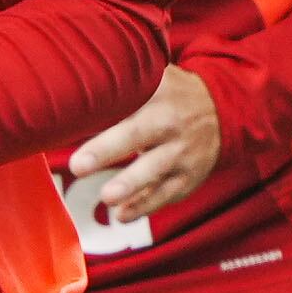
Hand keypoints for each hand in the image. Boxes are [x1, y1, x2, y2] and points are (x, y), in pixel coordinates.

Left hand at [66, 65, 222, 224]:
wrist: (222, 111)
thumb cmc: (170, 94)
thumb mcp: (155, 76)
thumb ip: (122, 78)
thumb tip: (69, 80)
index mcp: (158, 93)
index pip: (129, 98)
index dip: (104, 107)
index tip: (76, 114)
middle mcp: (171, 123)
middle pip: (138, 135)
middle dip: (107, 150)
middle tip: (77, 165)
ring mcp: (182, 153)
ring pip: (155, 170)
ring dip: (131, 186)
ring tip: (106, 197)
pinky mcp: (188, 178)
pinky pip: (165, 195)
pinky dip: (144, 207)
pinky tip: (122, 215)